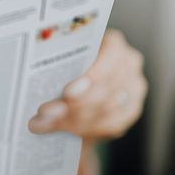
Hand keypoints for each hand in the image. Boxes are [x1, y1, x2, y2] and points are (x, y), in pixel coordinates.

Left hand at [27, 29, 146, 140]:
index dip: (91, 77)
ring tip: (46, 123)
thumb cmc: (71, 67)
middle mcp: (129, 65)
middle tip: (46, 113)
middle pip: (106, 89)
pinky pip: (111, 125)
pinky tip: (63, 130)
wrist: (82, 87)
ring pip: (107, 110)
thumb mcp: (65, 61)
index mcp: (113, 44)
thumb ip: (59, 70)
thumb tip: (41, 93)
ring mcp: (133, 89)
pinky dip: (85, 129)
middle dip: (74, 106)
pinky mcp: (131, 111)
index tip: (67, 93)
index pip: (110, 57)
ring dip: (74, 120)